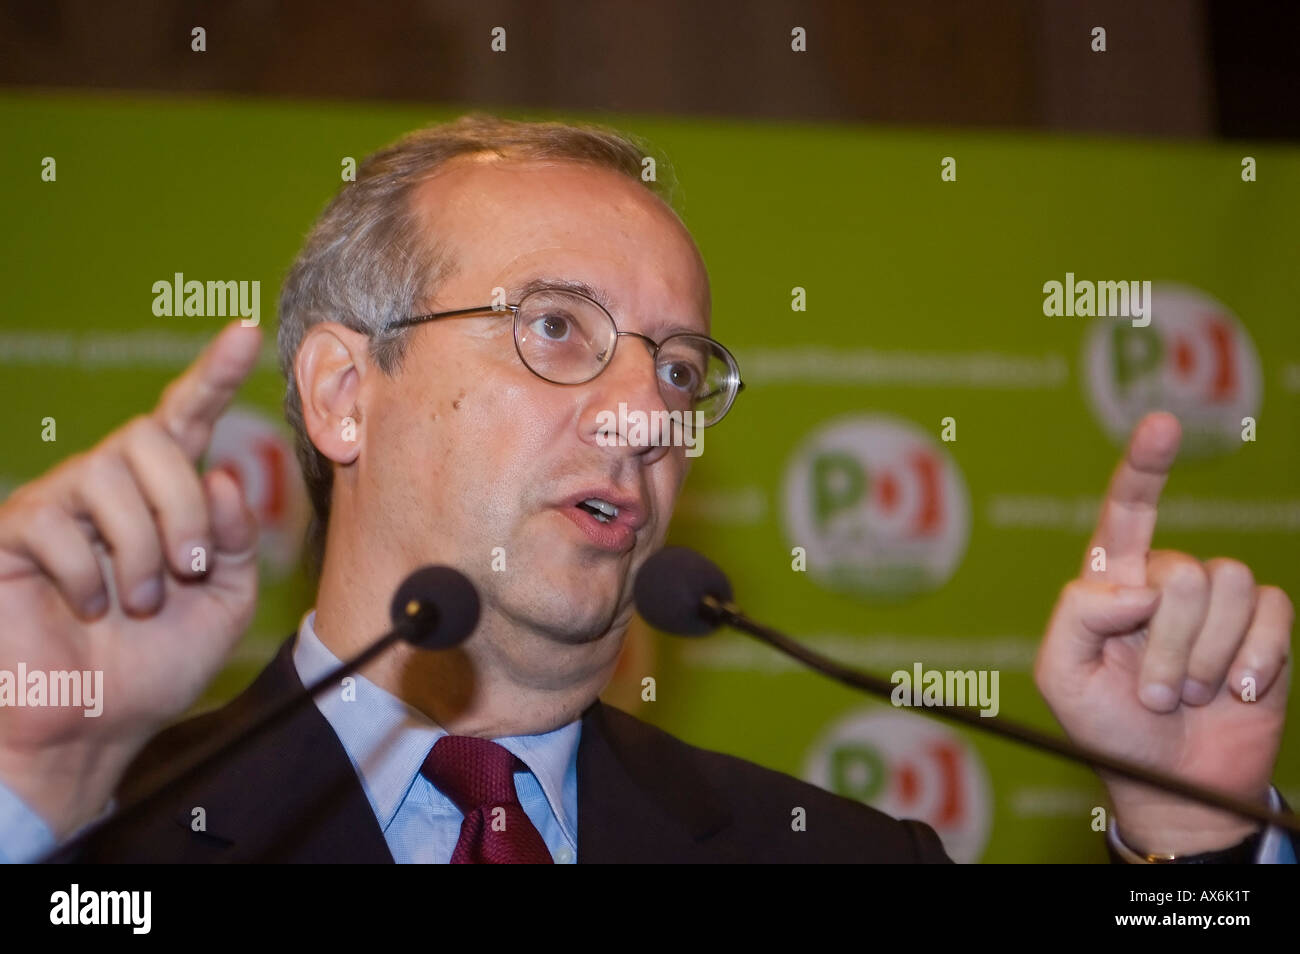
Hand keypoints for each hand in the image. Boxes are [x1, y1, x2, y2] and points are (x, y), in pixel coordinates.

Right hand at [0, 322, 262, 837]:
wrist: (96, 722)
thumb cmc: (158, 661)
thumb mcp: (224, 600)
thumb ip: (235, 538)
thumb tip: (226, 475)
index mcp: (166, 492)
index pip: (187, 418)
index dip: (212, 373)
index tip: (244, 331)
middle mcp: (112, 483)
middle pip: (151, 440)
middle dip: (183, 508)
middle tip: (185, 572)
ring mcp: (58, 503)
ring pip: (107, 476)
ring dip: (140, 548)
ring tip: (139, 601)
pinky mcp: (12, 533)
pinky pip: (53, 522)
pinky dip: (87, 574)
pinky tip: (88, 606)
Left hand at [1034, 411, 1292, 855]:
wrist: (1174, 785)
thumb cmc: (1108, 728)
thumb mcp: (1061, 674)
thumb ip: (1076, 613)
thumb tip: (1133, 583)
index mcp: (1113, 581)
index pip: (1128, 510)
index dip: (1145, 464)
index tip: (1163, 425)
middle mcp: (1167, 581)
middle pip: (1181, 570)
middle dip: (1166, 643)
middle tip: (1153, 692)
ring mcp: (1218, 603)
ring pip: (1226, 586)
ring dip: (1204, 657)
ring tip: (1186, 694)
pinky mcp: (1264, 628)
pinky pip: (1271, 612)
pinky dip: (1252, 660)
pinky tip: (1235, 692)